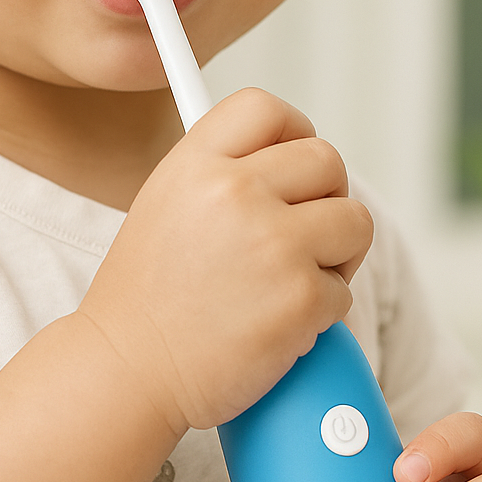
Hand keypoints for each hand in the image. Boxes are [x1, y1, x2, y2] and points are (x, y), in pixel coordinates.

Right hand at [78, 88, 372, 434]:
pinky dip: (322, 313)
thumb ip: (219, 173)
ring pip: (354, 221)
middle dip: (328, 198)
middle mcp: (234, 191)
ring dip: (337, 254)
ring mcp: (272, 243)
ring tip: (295, 280)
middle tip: (306, 233)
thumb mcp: (165, 205)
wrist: (126, 372)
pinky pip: (344, 291)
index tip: (299, 163)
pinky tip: (278, 324)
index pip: (267, 109)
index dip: (295, 132)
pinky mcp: (300, 297)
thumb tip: (285, 154)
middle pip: (326, 160)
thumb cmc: (145, 300)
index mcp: (196, 163)